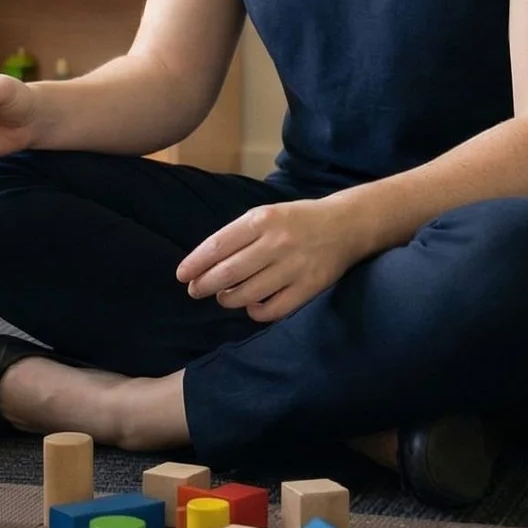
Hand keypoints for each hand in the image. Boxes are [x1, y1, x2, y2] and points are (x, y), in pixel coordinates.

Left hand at [175, 198, 365, 322]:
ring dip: (228, 299)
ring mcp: (294, 266)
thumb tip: (203, 264)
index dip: (196, 263)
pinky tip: (251, 306)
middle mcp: (277, 242)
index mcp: (262, 219)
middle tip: (196, 291)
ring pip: (247, 294)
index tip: (182, 276)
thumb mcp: (265, 215)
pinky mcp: (309, 287)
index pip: (218, 245)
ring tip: (224, 297)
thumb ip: (238, 236)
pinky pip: (272, 309)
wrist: (345, 225)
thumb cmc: (296, 221)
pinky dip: (255, 312)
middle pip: (228, 273)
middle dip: (205, 285)